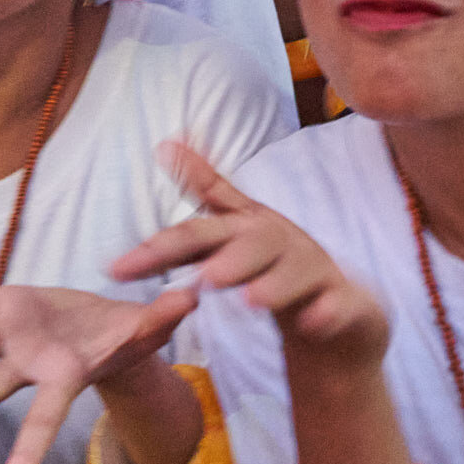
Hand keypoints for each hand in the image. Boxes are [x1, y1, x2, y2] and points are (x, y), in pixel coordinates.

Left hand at [0, 285, 198, 463]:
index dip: (29, 457)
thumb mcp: (147, 328)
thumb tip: (191, 296)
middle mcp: (28, 364)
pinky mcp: (4, 306)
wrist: (104, 325)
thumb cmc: (127, 337)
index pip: (43, 423)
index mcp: (63, 377)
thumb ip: (162, 318)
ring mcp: (11, 336)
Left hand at [114, 143, 388, 370]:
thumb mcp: (237, 228)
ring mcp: (316, 270)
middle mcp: (281, 242)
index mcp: (247, 228)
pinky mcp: (345, 300)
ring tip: (252, 301)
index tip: (117, 267)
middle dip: (230, 258)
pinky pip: (338, 305)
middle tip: (207, 277)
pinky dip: (328, 310)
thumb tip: (165, 143)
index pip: (199, 234)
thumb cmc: (276, 262)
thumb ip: (204, 191)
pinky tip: (314, 321)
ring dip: (275, 285)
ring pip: (298, 272)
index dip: (160, 249)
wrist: (341, 308)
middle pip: (255, 244)